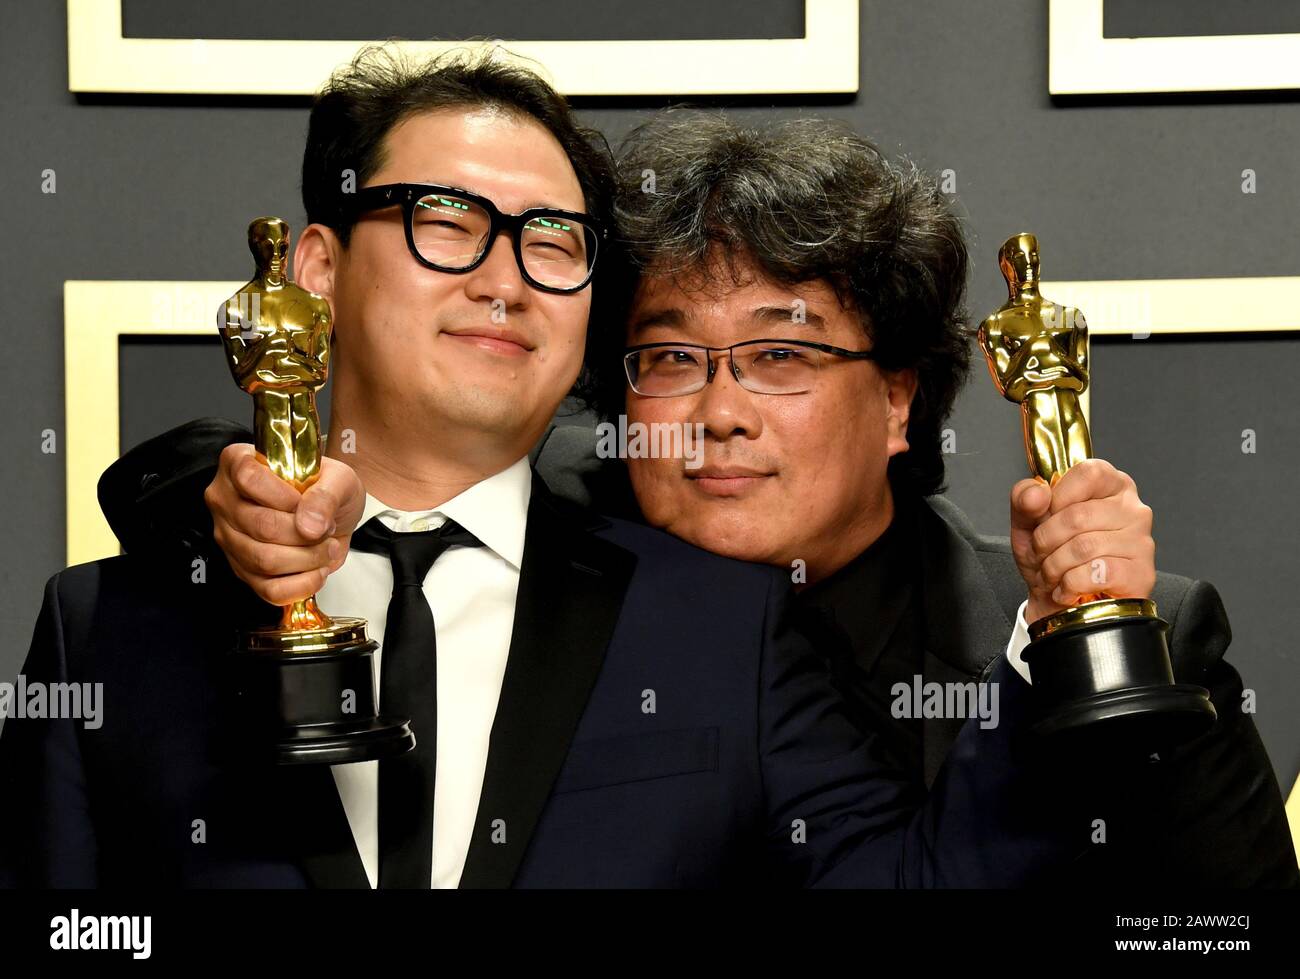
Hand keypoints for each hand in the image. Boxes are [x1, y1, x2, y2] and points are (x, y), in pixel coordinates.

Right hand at [204, 443, 364, 605]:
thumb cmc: (327, 488)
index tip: (311, 504)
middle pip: (260, 526)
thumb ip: (325, 495)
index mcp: (237, 462)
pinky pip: (268, 590)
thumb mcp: (339, 478)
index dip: (286, 497)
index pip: (249, 478)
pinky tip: (316, 571)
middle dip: (306, 534)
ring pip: (263, 560)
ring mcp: (229, 537)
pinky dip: (301, 585)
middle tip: (328, 531)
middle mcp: (224, 499)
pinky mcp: (242, 570)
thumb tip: (310, 525)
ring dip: (307, 560)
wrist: (332, 513)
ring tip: (326, 548)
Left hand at [1009, 458, 1155, 622]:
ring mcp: (1141, 542)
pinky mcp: (1141, 575)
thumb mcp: (1027, 522)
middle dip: (1046, 541)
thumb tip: (1037, 492)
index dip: (1058, 496)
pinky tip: (1069, 589)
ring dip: (1054, 567)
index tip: (1046, 515)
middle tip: (1041, 554)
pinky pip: (1096, 574)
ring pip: (1084, 547)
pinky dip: (1070, 585)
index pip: (1089, 472)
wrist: (1056, 603)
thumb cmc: (1050, 555)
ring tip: (1052, 574)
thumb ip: (1024, 498)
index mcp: (1110, 485)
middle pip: (1078, 515)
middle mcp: (1133, 509)